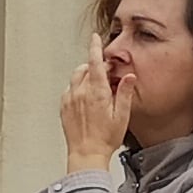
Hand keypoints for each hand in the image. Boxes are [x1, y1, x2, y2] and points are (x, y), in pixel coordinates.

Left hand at [58, 39, 132, 172]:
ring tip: (97, 86)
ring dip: (86, 75)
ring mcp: (70, 99)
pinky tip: (87, 98)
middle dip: (96, 66)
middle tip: (108, 75)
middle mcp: (80, 93)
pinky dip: (78, 87)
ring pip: (76, 77)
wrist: (86, 154)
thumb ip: (124, 93)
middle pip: (86, 68)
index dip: (95, 48)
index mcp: (96, 92)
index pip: (94, 62)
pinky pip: (69, 89)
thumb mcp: (122, 116)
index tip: (95, 38)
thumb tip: (129, 77)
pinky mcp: (64, 107)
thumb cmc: (105, 139)